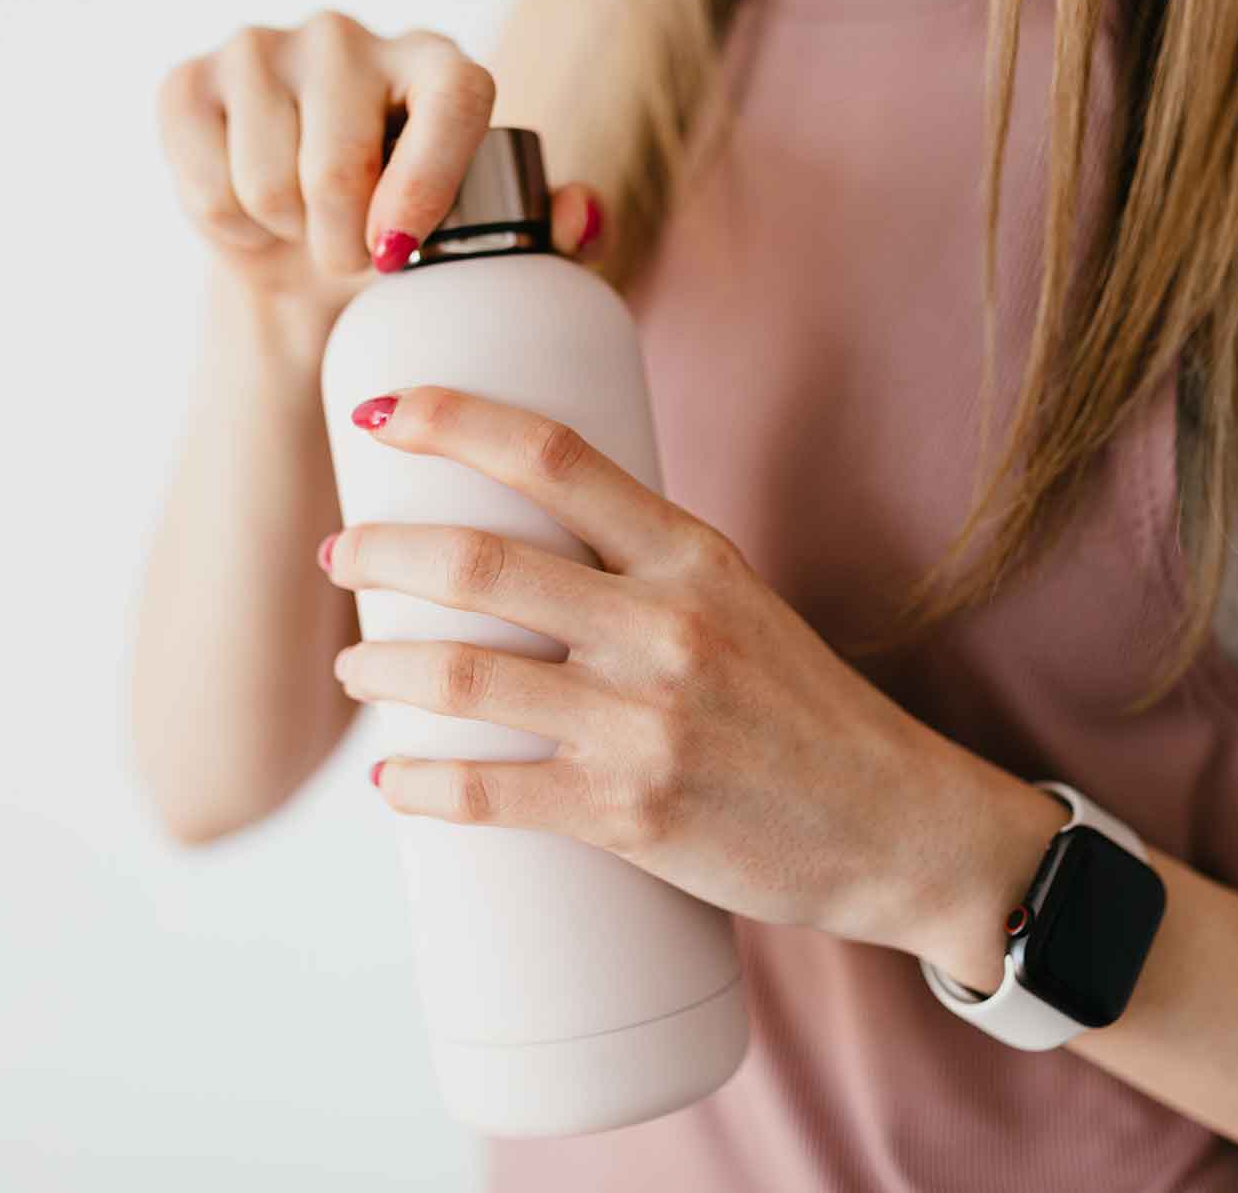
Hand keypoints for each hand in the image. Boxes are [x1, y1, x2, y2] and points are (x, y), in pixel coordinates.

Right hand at [154, 11, 600, 345]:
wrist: (301, 256)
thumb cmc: (409, 243)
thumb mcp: (486, 244)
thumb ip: (548, 231)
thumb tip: (579, 216)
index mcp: (439, 64)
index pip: (453, 101)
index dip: (428, 183)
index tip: (398, 252)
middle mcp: (349, 36)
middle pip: (340, 166)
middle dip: (345, 245)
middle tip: (356, 257)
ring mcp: (262, 48)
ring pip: (268, 183)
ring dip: (290, 237)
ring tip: (306, 228)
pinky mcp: (189, 82)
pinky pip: (208, 187)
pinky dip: (231, 228)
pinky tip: (251, 211)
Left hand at [321, 386, 1065, 976]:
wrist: (896, 825)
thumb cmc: (804, 712)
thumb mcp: (739, 603)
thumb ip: (642, 568)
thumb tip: (523, 546)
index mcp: (692, 555)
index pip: (553, 454)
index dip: (453, 419)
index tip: (384, 411)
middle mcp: (666, 625)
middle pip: (480, 562)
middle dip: (381, 552)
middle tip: (342, 556)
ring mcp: (646, 722)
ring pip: (464, 677)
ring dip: (379, 668)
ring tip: (355, 669)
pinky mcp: (631, 814)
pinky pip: (489, 792)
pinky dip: (419, 785)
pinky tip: (392, 781)